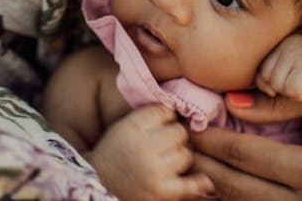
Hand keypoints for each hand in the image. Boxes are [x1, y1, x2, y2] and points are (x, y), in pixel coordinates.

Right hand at [87, 105, 213, 200]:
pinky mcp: (160, 191)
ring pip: (186, 155)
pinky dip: (197, 182)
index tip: (162, 125)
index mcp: (132, 127)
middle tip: (165, 145)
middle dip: (175, 137)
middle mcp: (143, 146)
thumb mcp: (124, 126)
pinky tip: (203, 180)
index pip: (164, 111)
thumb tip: (180, 110)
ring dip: (180, 157)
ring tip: (166, 162)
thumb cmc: (114, 152)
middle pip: (179, 132)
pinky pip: (188, 184)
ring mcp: (153, 170)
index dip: (167, 118)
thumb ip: (149, 116)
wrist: (97, 184)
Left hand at [190, 92, 301, 200]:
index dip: (212, 141)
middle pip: (239, 188)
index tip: (186, 125)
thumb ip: (278, 102)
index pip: (247, 158)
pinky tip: (214, 176)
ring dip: (213, 182)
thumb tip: (230, 103)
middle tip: (176, 145)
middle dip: (203, 164)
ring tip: (188, 161)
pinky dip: (233, 193)